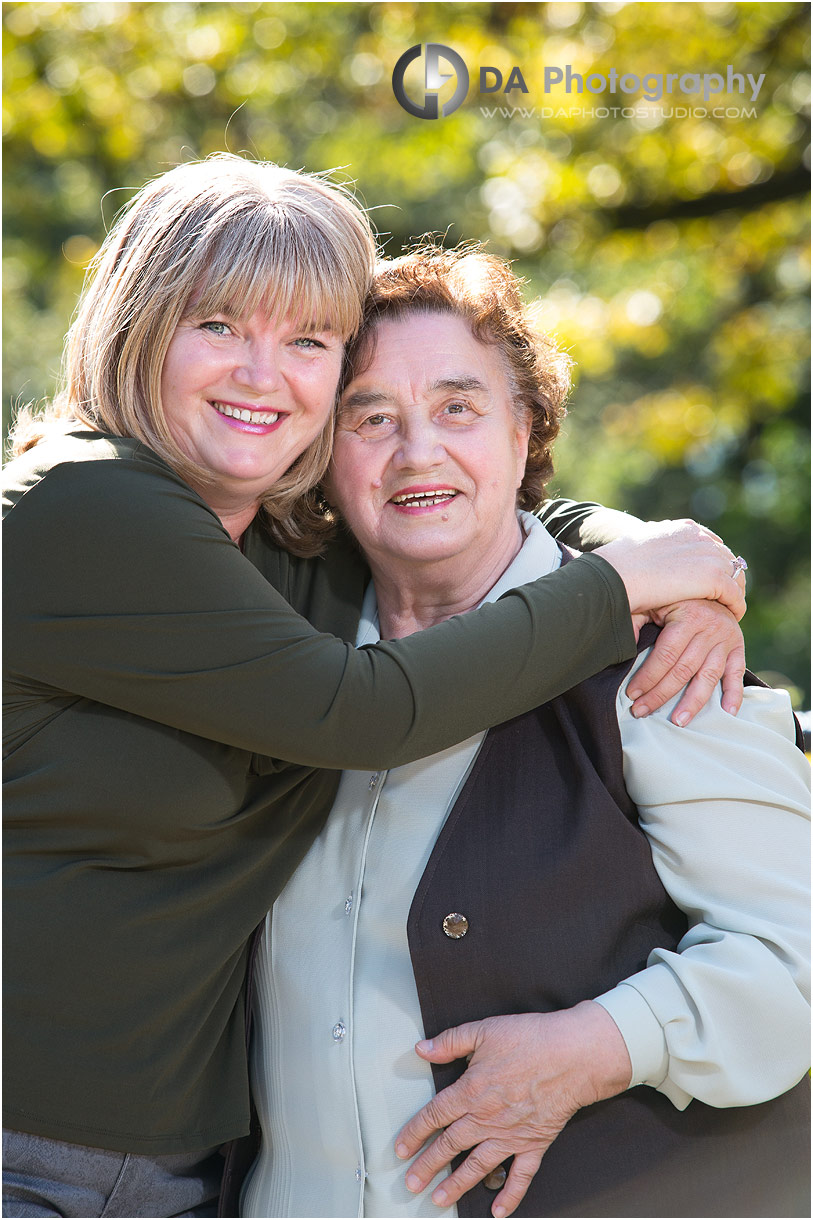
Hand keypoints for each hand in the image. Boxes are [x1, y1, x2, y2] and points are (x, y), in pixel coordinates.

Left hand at [395, 1002, 630, 1217]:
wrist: (574, 1055)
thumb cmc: (530, 1038)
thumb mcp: (483, 1030)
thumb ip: (450, 1041)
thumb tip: (422, 1048)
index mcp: (470, 1091)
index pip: (435, 1116)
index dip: (415, 1133)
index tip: (401, 1149)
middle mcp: (486, 1118)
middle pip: (450, 1146)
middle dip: (428, 1166)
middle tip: (411, 1184)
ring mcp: (511, 1134)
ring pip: (478, 1166)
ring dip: (457, 1185)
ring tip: (439, 1201)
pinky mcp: (535, 1143)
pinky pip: (520, 1176)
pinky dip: (510, 1196)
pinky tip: (498, 1212)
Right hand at [595, 519, 746, 619]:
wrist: (617, 576)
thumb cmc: (618, 567)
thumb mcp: (638, 548)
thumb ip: (653, 549)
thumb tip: (648, 547)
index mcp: (683, 529)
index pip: (710, 542)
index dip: (713, 561)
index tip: (711, 578)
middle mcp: (700, 538)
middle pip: (726, 558)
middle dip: (728, 576)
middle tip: (725, 596)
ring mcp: (709, 556)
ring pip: (735, 575)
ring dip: (734, 591)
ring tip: (730, 609)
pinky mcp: (714, 577)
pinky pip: (735, 594)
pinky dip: (736, 606)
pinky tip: (732, 617)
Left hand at [626, 600, 745, 724]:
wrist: (710, 584)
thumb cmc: (673, 596)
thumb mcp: (653, 600)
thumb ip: (636, 619)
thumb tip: (620, 645)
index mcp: (687, 616)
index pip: (665, 654)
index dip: (647, 677)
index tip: (632, 694)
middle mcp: (710, 627)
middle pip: (683, 669)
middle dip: (660, 694)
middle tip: (642, 711)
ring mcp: (726, 638)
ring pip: (708, 676)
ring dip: (693, 702)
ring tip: (678, 721)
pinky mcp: (738, 646)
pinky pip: (737, 672)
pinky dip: (734, 694)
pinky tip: (727, 713)